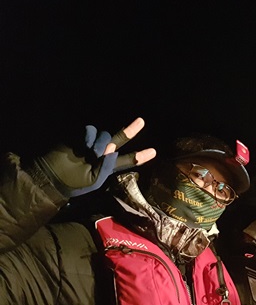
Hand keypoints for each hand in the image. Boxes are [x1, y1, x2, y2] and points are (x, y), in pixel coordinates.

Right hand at [35, 117, 155, 196]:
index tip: (153, 152)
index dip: (140, 156)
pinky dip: (89, 136)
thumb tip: (112, 151)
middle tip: (141, 121)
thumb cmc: (75, 183)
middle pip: (120, 139)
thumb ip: (107, 166)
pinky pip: (90, 130)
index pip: (127, 160)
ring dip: (101, 144)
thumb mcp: (95, 180)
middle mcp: (103, 152)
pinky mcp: (80, 136)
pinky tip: (84, 145)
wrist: (53, 176)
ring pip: (105, 135)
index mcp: (109, 165)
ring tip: (90, 154)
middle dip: (130, 131)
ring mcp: (92, 143)